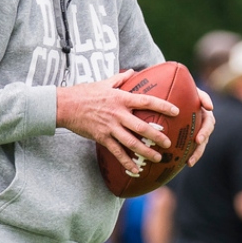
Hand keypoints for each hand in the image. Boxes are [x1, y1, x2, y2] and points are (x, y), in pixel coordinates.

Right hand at [57, 70, 177, 174]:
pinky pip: (116, 152)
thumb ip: (120, 78)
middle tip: (169, 143)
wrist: (65, 105)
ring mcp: (110, 127)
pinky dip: (126, 161)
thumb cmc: (85, 92)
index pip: (146, 101)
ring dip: (145, 151)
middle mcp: (118, 113)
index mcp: (121, 98)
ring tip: (157, 158)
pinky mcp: (102, 137)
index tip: (176, 111)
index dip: (162, 106)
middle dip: (157, 136)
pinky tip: (135, 169)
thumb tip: (133, 72)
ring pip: (131, 142)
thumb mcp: (104, 82)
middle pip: (141, 126)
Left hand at [187, 88, 213, 166]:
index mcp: (206, 114)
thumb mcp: (195, 90)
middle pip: (204, 138)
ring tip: (189, 163)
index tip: (198, 140)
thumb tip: (210, 107)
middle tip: (190, 157)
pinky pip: (190, 147)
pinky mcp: (190, 136)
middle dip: (200, 147)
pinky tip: (181, 162)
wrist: (177, 94)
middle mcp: (203, 124)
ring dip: (196, 154)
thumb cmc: (186, 90)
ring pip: (199, 146)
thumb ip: (203, 96)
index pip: (208, 125)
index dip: (204, 132)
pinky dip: (188, 154)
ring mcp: (197, 131)